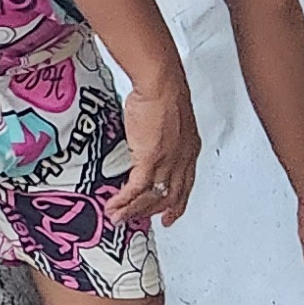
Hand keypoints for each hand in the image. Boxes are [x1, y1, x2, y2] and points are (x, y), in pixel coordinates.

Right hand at [114, 74, 199, 229]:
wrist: (160, 84)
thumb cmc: (163, 90)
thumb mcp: (168, 116)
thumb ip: (160, 131)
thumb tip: (146, 132)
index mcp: (189, 149)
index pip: (185, 184)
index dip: (177, 203)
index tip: (170, 215)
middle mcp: (181, 160)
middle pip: (169, 196)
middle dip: (151, 212)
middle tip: (136, 220)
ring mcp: (167, 162)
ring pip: (152, 197)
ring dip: (133, 211)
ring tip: (118, 218)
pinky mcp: (150, 160)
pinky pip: (136, 189)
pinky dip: (124, 201)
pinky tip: (114, 206)